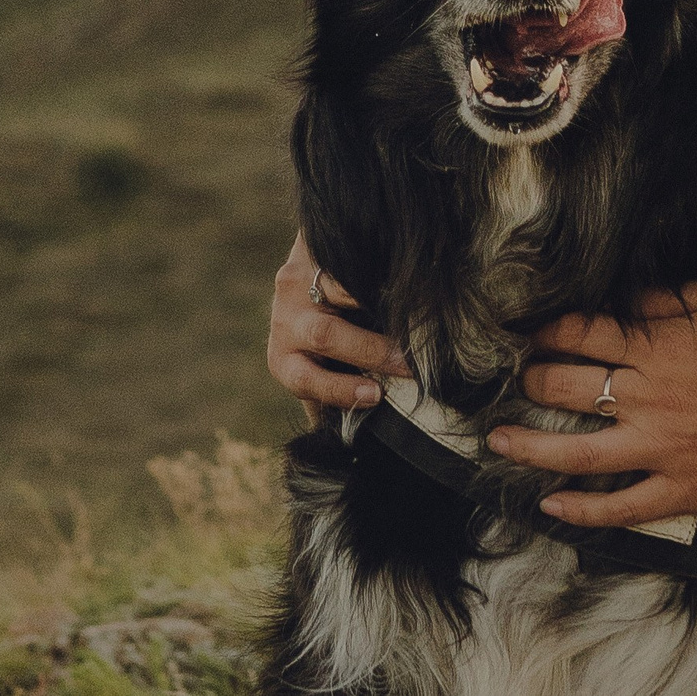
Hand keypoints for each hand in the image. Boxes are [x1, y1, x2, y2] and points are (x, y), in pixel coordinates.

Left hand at [266, 232, 410, 423]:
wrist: (312, 266)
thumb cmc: (324, 333)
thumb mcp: (320, 369)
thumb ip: (333, 398)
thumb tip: (355, 445)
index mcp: (283, 358)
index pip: (306, 380)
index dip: (340, 391)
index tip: (376, 395)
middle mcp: (284, 320)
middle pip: (324, 336)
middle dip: (370, 350)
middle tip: (408, 362)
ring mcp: (294, 282)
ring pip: (338, 295)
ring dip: (378, 307)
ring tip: (413, 316)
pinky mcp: (308, 250)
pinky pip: (344, 264)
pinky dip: (374, 275)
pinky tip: (403, 282)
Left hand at [489, 281, 696, 527]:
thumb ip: (675, 299)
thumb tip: (632, 297)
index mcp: (662, 346)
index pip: (583, 333)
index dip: (547, 329)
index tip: (529, 329)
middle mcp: (653, 397)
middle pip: (567, 386)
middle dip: (531, 378)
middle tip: (516, 377)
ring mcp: (665, 449)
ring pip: (577, 452)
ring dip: (530, 446)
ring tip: (497, 441)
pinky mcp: (685, 491)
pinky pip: (621, 508)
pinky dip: (581, 511)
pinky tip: (550, 505)